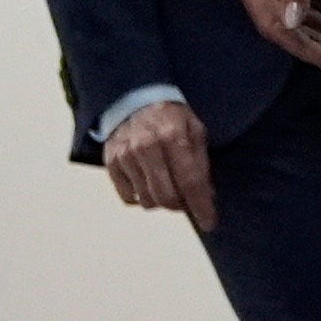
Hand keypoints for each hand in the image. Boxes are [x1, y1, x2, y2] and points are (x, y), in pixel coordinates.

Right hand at [103, 96, 222, 232]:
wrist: (133, 98)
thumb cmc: (170, 117)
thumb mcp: (194, 130)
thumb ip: (201, 163)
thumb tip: (207, 196)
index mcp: (173, 136)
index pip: (190, 182)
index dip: (201, 207)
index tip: (209, 223)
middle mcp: (146, 147)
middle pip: (166, 197)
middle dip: (181, 205)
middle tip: (186, 198)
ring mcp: (125, 156)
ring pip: (147, 201)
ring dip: (161, 200)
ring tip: (167, 184)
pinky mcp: (111, 163)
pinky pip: (128, 197)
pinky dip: (141, 196)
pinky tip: (148, 181)